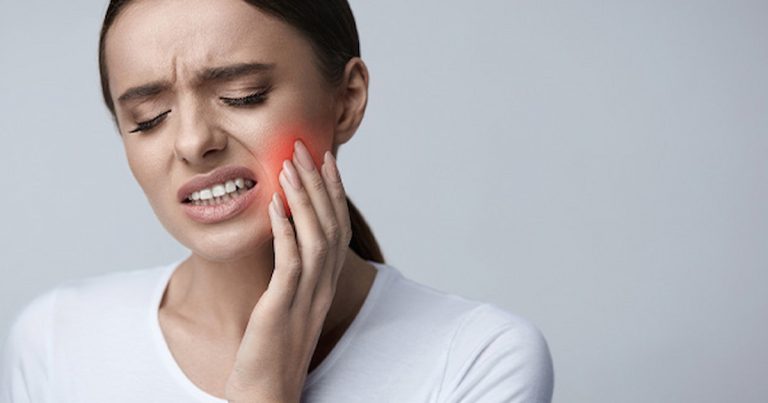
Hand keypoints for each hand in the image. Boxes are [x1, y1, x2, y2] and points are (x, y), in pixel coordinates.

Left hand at [224, 139, 351, 402]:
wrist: (269, 392)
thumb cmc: (273, 348)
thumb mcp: (288, 303)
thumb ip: (292, 272)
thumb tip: (284, 237)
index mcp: (326, 283)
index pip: (336, 226)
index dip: (333, 191)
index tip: (325, 160)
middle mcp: (323, 286)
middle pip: (330, 224)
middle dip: (318, 183)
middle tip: (304, 148)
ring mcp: (307, 297)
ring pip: (315, 237)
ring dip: (303, 198)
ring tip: (288, 167)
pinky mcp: (284, 307)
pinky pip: (289, 262)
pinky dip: (284, 230)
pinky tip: (274, 206)